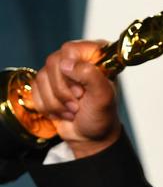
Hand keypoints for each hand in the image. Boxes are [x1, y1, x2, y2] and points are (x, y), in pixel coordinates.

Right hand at [31, 40, 121, 158]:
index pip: (71, 50)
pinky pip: (35, 88)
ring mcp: (61, 70)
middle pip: (53, 63)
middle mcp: (78, 59)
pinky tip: (63, 111)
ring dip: (57, 102)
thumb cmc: (101, 116)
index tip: (82, 91)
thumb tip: (67, 64)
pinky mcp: (47, 83)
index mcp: (96, 56)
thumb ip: (91, 76)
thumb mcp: (103, 98)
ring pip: (42, 77)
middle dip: (63, 91)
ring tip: (73, 111)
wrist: (90, 136)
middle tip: (78, 104)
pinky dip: (48, 106)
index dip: (72, 72)